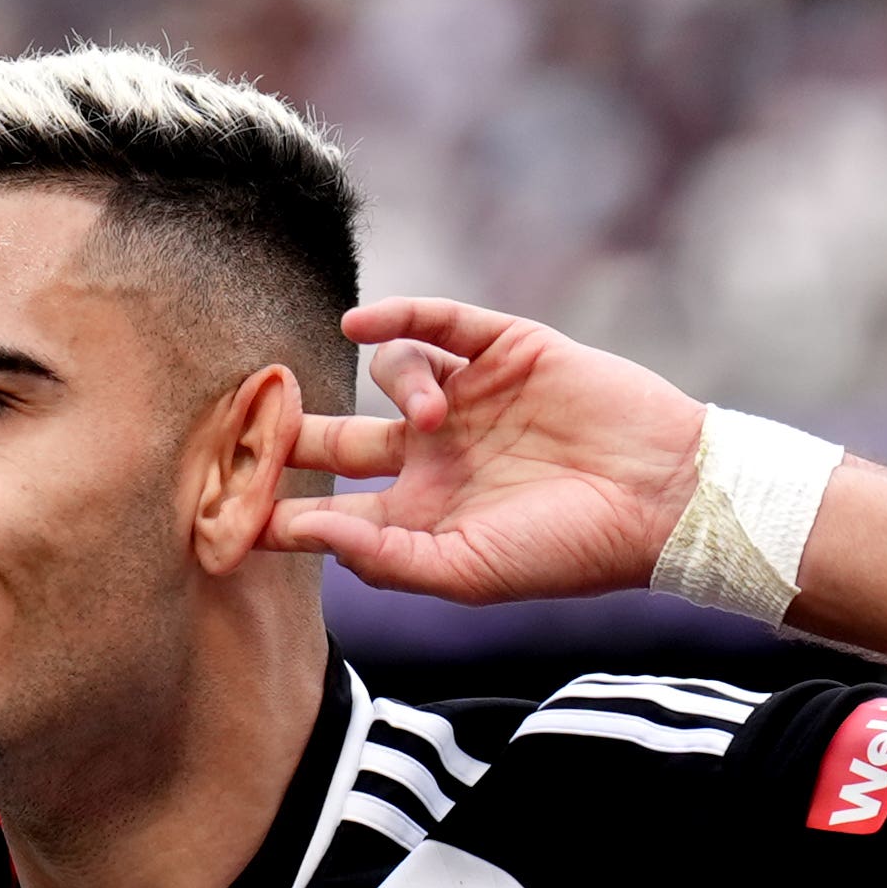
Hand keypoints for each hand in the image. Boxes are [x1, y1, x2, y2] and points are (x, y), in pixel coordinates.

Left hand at [260, 298, 706, 604]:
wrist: (662, 499)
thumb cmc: (568, 550)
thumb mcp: (466, 572)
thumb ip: (384, 557)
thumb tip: (307, 531)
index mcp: (420, 515)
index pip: (327, 509)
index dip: (276, 507)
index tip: (223, 509)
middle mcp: (435, 455)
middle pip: (334, 435)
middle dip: (287, 429)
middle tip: (245, 421)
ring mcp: (469, 399)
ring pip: (389, 373)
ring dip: (397, 386)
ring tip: (438, 417)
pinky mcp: (505, 350)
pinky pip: (437, 319)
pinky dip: (396, 314)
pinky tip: (358, 322)